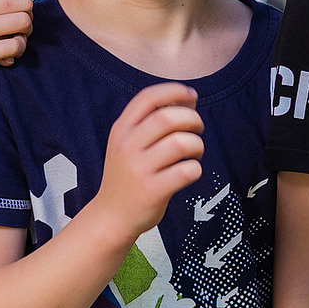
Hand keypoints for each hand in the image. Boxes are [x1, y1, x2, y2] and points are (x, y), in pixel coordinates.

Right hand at [95, 83, 203, 237]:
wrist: (111, 217)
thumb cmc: (128, 176)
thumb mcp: (128, 144)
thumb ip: (151, 122)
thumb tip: (188, 99)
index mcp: (121, 130)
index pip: (148, 98)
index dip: (174, 91)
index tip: (191, 96)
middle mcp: (127, 147)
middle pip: (168, 118)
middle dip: (192, 119)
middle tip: (198, 128)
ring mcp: (139, 169)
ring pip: (181, 144)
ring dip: (197, 144)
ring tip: (195, 152)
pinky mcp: (152, 191)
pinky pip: (186, 171)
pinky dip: (196, 169)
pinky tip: (190, 172)